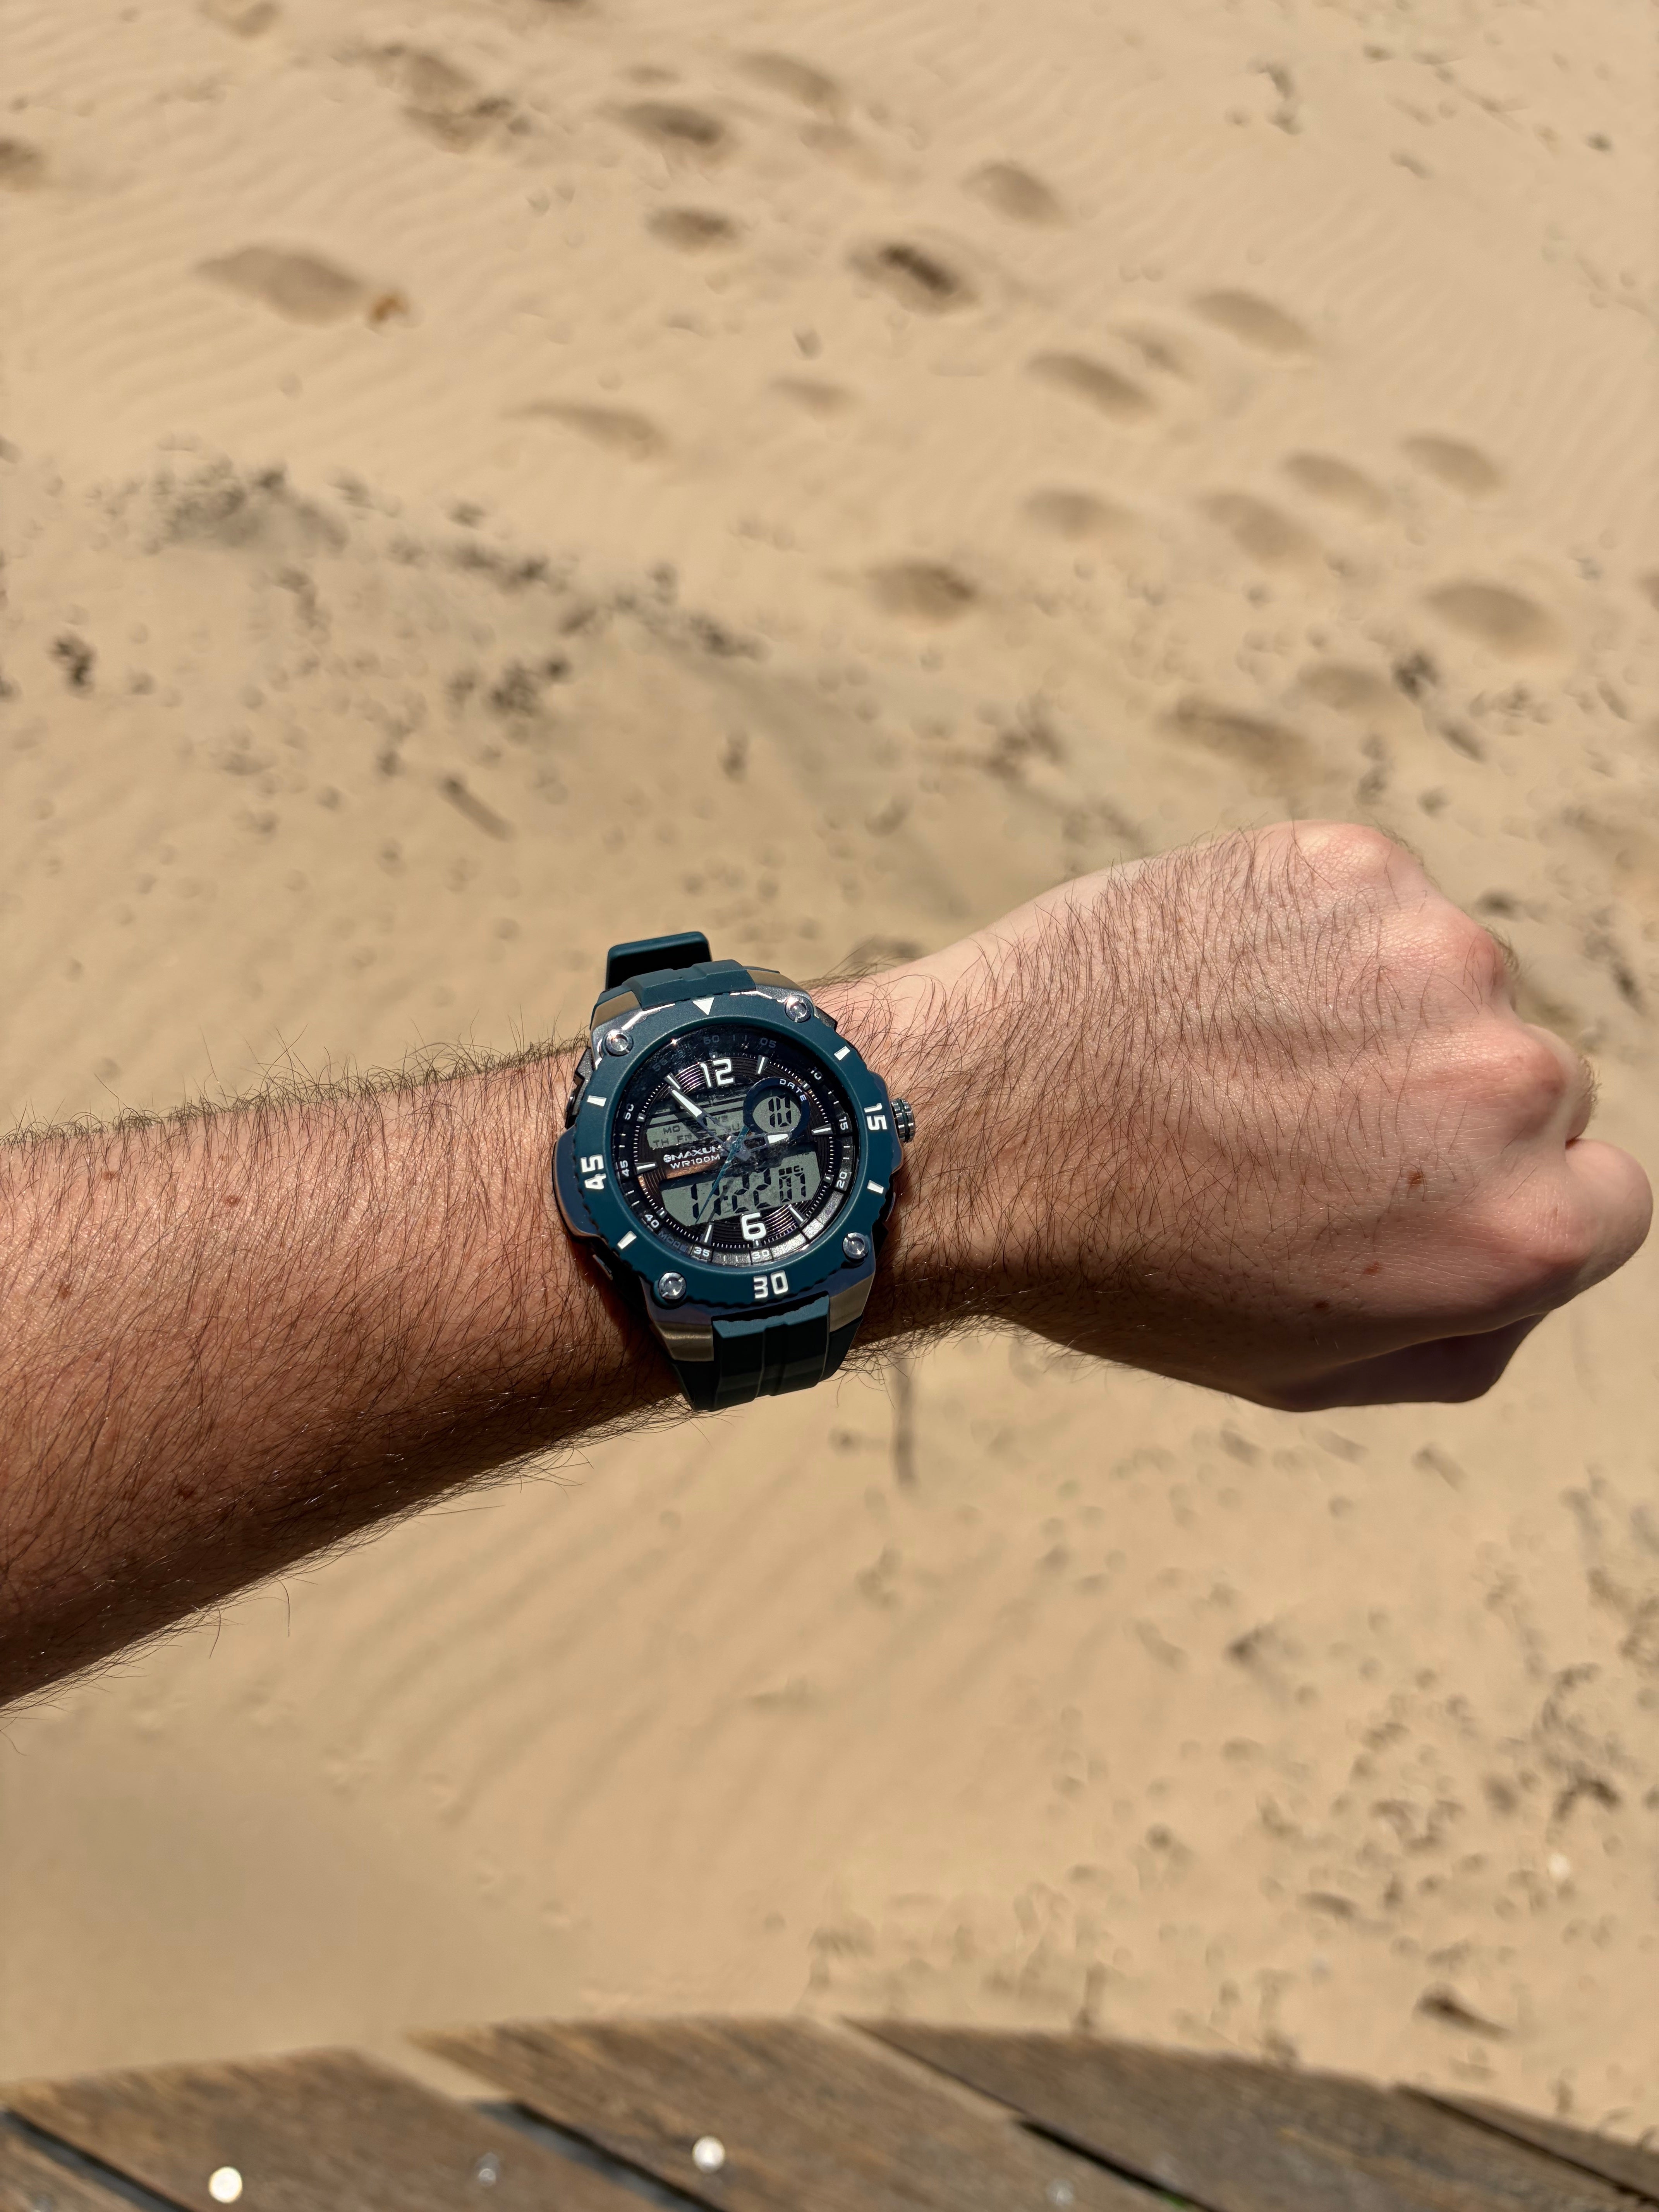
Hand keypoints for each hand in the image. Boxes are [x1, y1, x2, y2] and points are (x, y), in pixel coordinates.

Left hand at [826, 824, 1650, 1407]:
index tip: (1401, 1193)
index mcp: (1521, 1229)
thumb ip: (1468, 1327)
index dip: (1500, 1199)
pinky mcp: (1350, 863)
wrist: (972, 1130)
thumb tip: (1534, 1249)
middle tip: (1286, 1129)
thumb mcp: (1311, 1369)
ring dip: (1367, 1012)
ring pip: (1448, 981)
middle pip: (1531, 1084)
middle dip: (1431, 1108)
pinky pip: (1369, 903)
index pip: (1601, 1196)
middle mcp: (1509, 1081)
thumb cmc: (1131, 1271)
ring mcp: (1433, 953)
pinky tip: (1208, 988)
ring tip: (1230, 1057)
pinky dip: (1307, 935)